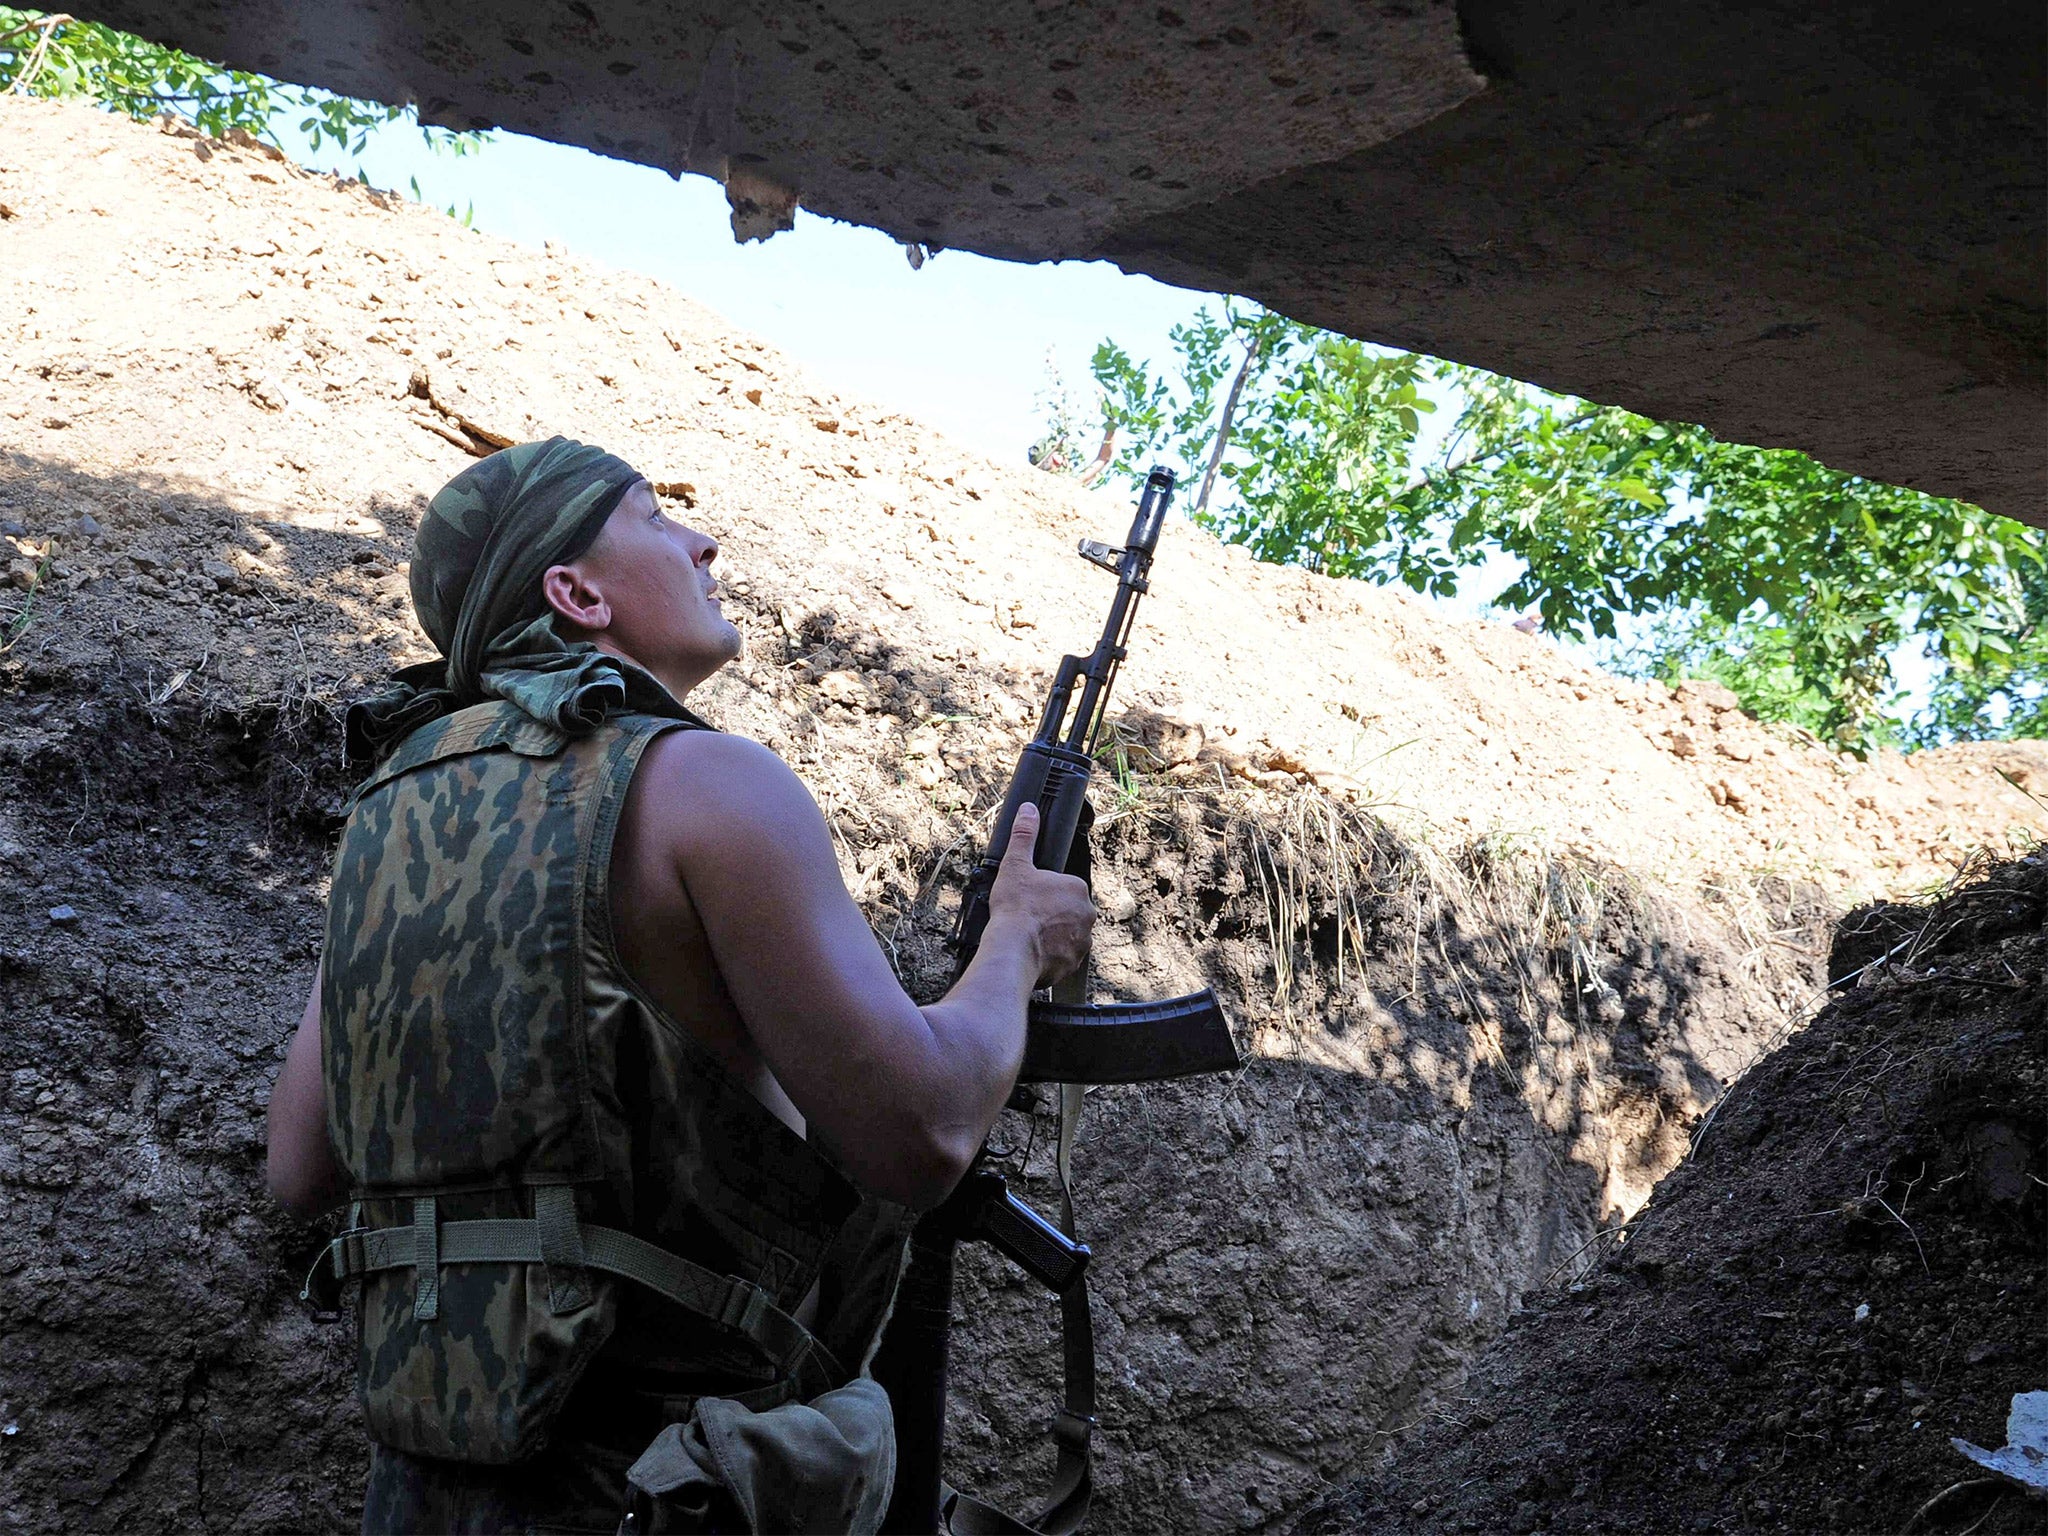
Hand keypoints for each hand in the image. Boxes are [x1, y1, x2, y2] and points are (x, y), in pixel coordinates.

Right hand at [986, 802, 1095, 987]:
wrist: (1013, 951)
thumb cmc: (1015, 909)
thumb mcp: (1015, 866)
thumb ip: (1024, 836)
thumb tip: (1029, 810)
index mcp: (1077, 889)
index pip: (1064, 887)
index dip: (1044, 892)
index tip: (1029, 899)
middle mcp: (1087, 915)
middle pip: (1067, 911)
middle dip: (1050, 914)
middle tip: (1027, 918)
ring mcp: (1082, 941)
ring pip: (1066, 934)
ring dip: (1051, 936)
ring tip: (1028, 937)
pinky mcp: (1073, 963)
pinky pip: (1063, 956)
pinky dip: (1050, 956)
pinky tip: (1032, 953)